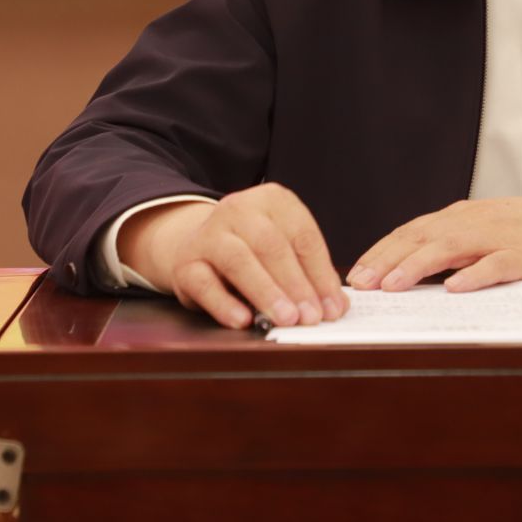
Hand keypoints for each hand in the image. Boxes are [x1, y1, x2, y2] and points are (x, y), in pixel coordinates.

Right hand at [118, 185, 346, 329]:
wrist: (197, 244)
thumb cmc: (251, 249)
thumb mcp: (283, 249)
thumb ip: (308, 273)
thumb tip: (335, 306)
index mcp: (272, 200)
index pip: (303, 236)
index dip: (320, 274)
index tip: (333, 306)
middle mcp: (238, 209)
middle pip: (272, 246)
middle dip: (296, 285)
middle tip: (311, 316)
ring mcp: (209, 233)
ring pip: (239, 261)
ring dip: (266, 293)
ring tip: (286, 319)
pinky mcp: (185, 262)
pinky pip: (205, 284)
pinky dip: (226, 305)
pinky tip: (244, 321)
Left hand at [347, 190, 521, 292]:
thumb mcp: (491, 230)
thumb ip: (457, 246)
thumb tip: (416, 270)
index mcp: (465, 216)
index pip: (413, 231)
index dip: (382, 251)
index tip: (356, 273)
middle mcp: (477, 221)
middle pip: (423, 236)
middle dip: (387, 259)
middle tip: (359, 282)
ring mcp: (502, 236)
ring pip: (451, 247)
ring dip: (417, 265)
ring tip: (392, 285)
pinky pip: (497, 264)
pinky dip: (474, 275)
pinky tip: (454, 289)